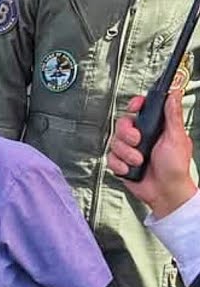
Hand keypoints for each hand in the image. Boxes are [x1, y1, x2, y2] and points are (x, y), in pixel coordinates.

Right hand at [107, 91, 198, 216]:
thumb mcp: (176, 138)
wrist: (165, 192)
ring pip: (115, 142)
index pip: (141, 109)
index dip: (135, 104)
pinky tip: (131, 169)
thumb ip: (172, 115)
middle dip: (127, 133)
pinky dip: (120, 165)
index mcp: (155, 128)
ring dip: (127, 153)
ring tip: (139, 160)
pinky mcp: (121, 162)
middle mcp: (141, 137)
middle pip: (122, 124)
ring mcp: (130, 150)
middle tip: (138, 141)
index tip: (135, 106)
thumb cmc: (175, 168)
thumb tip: (174, 95)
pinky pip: (110, 158)